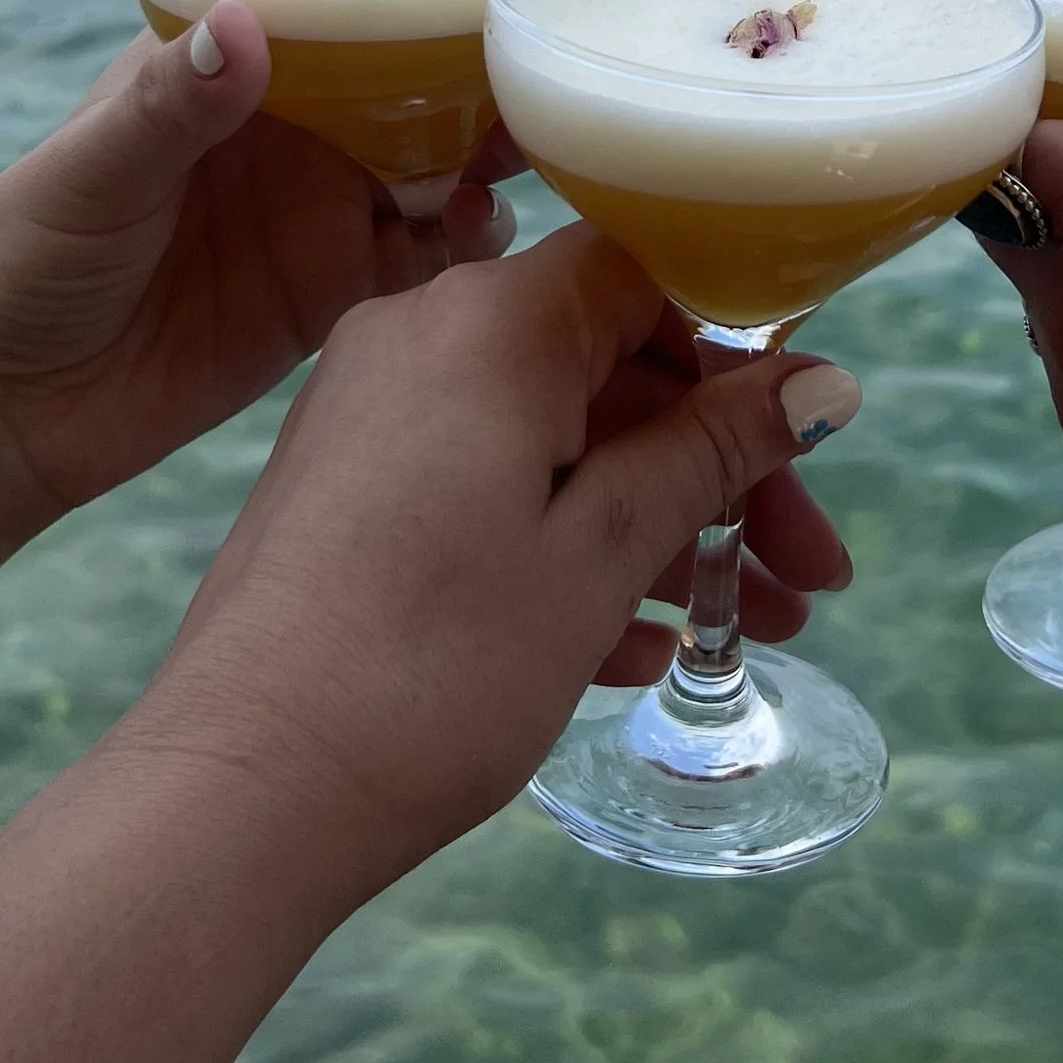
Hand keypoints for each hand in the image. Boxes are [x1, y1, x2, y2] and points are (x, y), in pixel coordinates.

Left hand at [0, 0, 515, 548]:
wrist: (6, 415)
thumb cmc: (18, 265)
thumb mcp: (85, 177)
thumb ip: (167, 108)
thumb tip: (244, 25)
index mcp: (228, 60)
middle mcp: (291, 119)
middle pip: (410, 68)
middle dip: (478, 58)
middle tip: (545, 64)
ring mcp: (321, 201)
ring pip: (438, 154)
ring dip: (490, 146)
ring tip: (528, 152)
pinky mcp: (337, 286)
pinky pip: (429, 254)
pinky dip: (470, 241)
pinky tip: (483, 238)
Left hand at [136, 224, 862, 887]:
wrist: (239, 789)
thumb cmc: (435, 665)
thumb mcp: (598, 555)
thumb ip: (709, 454)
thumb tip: (822, 383)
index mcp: (490, 318)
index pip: (649, 273)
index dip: (742, 353)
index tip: (810, 451)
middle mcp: (422, 332)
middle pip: (609, 368)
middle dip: (718, 472)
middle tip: (806, 582)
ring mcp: (371, 411)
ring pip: (552, 438)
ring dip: (654, 525)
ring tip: (741, 630)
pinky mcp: (343, 488)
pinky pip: (485, 486)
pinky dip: (564, 550)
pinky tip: (632, 653)